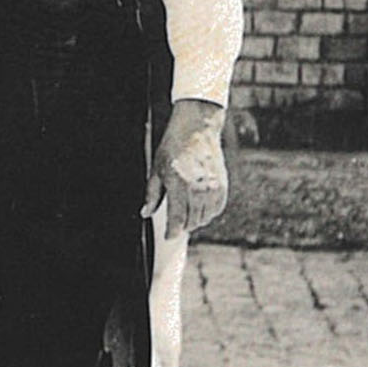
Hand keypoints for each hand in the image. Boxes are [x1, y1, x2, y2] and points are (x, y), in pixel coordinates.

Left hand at [142, 98, 228, 237]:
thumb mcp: (157, 170)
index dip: (172, 232)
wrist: (196, 130)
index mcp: (179, 184)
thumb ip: (152, 195)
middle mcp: (198, 188)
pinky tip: (200, 208)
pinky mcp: (222, 185)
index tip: (168, 236)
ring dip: (195, 221)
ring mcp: (213, 187)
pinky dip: (208, 213)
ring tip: (187, 216)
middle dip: (182, 226)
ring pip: (205, 217)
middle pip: (192, 221)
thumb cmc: (173, 148)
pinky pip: (217, 209)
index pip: (178, 219)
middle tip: (175, 223)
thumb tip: (145, 213)